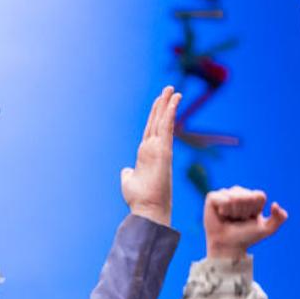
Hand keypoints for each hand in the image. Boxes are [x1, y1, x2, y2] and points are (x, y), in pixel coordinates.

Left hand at [120, 86, 181, 225]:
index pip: (151, 131)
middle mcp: (155, 150)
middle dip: (163, 106)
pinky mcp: (164, 150)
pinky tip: (173, 101)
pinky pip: (167, 127)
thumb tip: (126, 170)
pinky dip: (170, 113)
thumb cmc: (138, 199)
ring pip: (164, 122)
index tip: (160, 103)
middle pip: (158, 122)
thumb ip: (128, 173)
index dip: (155, 116)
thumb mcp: (129, 182)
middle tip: (169, 89)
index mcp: (147, 155)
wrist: (147, 208)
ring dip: (168, 105)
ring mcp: (161, 149)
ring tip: (173, 90)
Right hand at [203, 186, 287, 260]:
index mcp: (252, 198)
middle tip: (239, 220)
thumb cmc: (246, 237)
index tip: (250, 219)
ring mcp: (225, 194)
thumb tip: (274, 204)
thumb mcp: (267, 230)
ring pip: (235, 197)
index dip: (256, 209)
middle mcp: (239, 193)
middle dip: (244, 211)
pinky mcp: (212, 198)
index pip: (259, 196)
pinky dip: (223, 209)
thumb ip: (279, 218)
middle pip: (247, 196)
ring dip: (234, 212)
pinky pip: (222, 198)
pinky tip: (221, 215)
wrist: (229, 246)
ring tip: (230, 218)